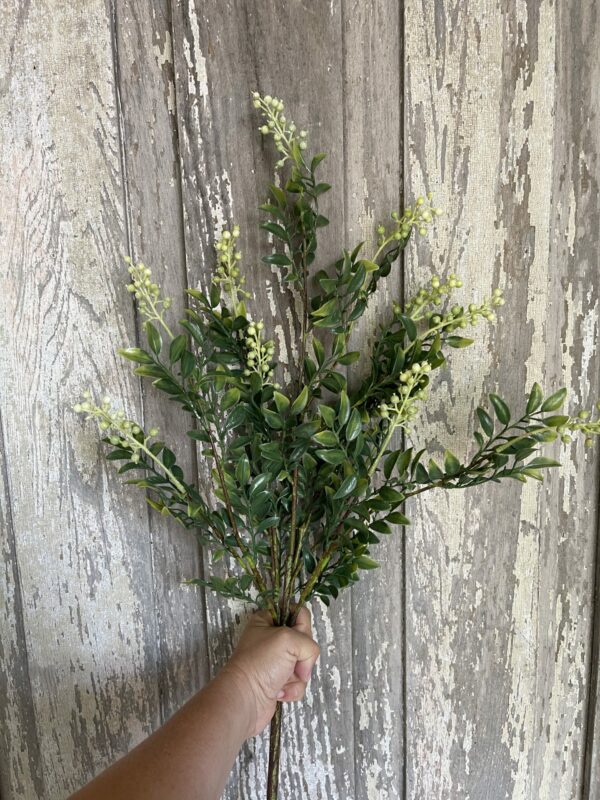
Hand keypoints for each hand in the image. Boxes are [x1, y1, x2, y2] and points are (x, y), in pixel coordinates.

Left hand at [221, 608, 319, 736]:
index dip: (302, 627)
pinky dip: (292, 689)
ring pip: (304, 664)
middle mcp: (273, 640)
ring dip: (297, 676)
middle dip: (302, 656)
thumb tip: (305, 668)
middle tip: (291, 662)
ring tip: (282, 680)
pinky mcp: (280, 681)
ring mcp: (277, 662)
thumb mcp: (287, 639)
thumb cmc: (261, 663)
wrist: (244, 699)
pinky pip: (299, 682)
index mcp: (269, 621)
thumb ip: (308, 643)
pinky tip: (279, 692)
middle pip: (305, 642)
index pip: (299, 614)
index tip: (295, 638)